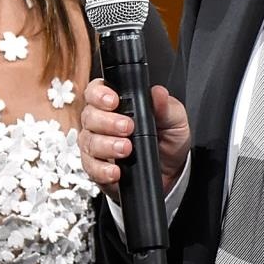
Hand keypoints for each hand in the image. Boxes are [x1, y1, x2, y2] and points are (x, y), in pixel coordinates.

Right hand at [79, 80, 189, 203]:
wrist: (171, 172)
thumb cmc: (168, 141)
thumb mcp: (174, 120)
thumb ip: (166, 106)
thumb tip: (159, 93)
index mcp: (117, 104)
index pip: (96, 91)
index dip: (99, 94)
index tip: (113, 101)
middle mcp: (101, 122)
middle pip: (89, 116)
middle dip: (107, 121)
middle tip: (127, 127)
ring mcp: (96, 145)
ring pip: (89, 141)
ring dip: (106, 145)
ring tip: (126, 149)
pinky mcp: (97, 167)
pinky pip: (90, 167)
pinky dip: (102, 169)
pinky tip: (115, 171)